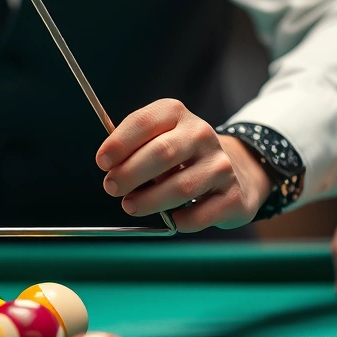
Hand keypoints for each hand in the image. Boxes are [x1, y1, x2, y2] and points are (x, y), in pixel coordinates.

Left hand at [96, 99, 270, 231]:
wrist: (234, 172)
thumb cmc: (180, 158)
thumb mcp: (157, 139)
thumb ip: (133, 149)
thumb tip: (110, 168)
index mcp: (176, 114)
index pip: (144, 122)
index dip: (119, 143)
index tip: (103, 162)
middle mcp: (201, 134)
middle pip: (161, 153)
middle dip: (130, 173)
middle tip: (111, 187)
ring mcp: (221, 165)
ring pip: (181, 187)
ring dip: (149, 200)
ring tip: (130, 206)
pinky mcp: (232, 196)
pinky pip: (200, 214)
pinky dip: (181, 221)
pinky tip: (172, 219)